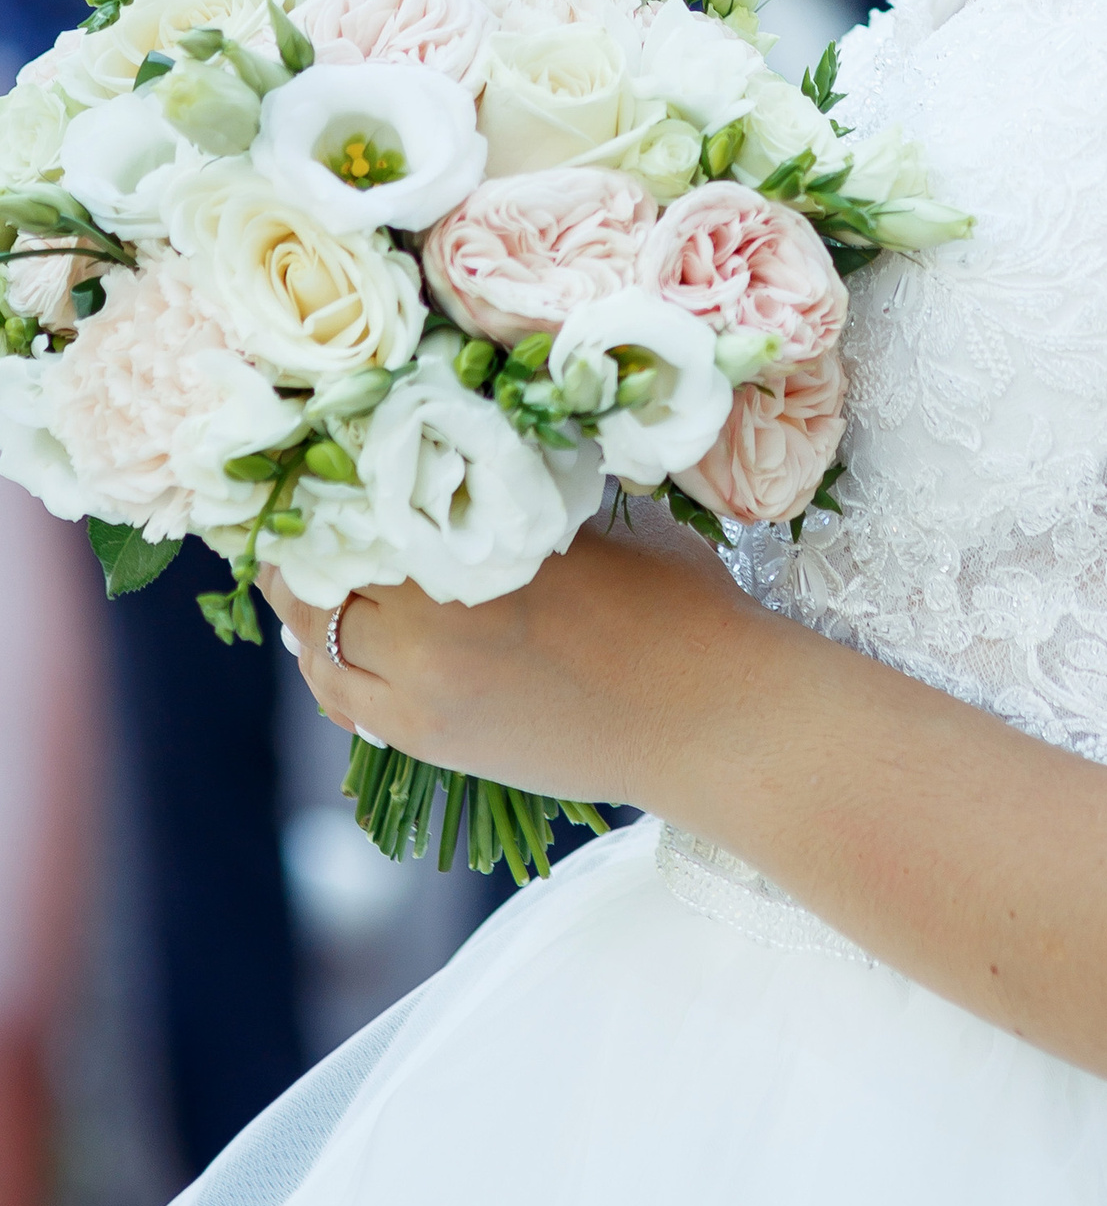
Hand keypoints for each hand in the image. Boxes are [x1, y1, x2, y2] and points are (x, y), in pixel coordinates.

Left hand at [260, 511, 752, 812]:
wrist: (706, 718)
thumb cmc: (674, 604)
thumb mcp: (587, 528)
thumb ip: (508, 505)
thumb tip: (451, 465)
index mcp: (476, 553)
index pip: (361, 512)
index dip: (329, 486)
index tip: (317, 460)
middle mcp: (431, 629)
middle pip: (321, 582)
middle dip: (305, 546)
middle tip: (300, 511)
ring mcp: (424, 698)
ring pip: (318, 649)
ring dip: (305, 609)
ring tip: (305, 573)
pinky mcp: (432, 745)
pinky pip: (346, 702)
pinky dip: (327, 664)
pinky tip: (335, 639)